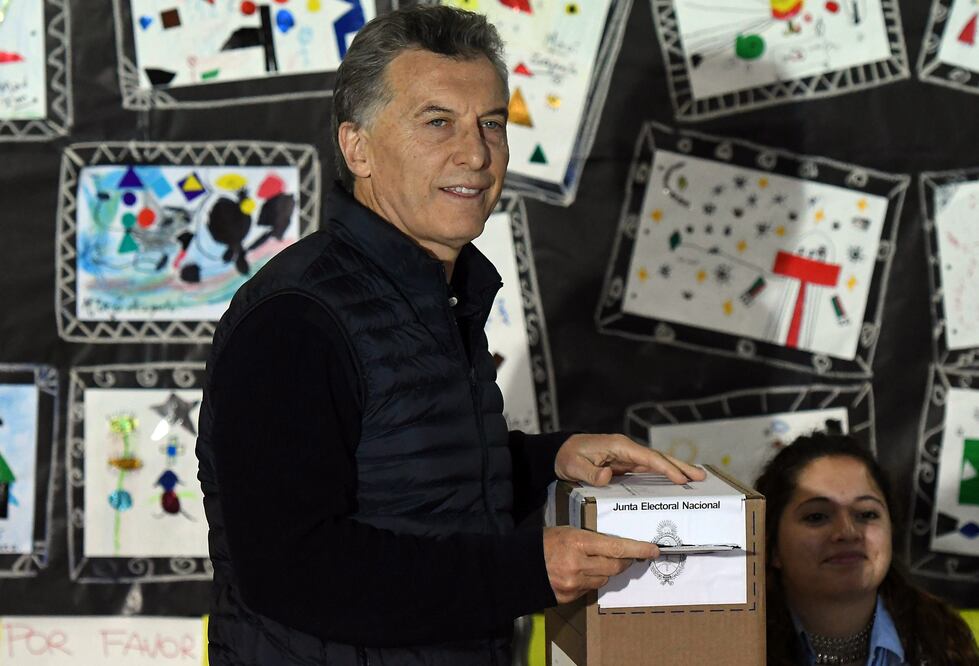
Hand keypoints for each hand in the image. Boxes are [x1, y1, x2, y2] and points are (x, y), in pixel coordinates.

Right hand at [543, 526, 657, 603]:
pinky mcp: (570, 597)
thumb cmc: (545, 542)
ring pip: (605, 580)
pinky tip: (582, 573)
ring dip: (607, 571)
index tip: (653, 550)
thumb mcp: (569, 531)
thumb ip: (592, 540)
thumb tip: (616, 547)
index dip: (638, 549)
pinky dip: (592, 581)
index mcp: (579, 543)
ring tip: (596, 562)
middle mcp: (578, 565)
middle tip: (629, 555)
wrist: (519, 566)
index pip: (617, 547)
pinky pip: (591, 589)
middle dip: (625, 561)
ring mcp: (574, 583)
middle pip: (615, 567)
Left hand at [554, 433, 705, 486]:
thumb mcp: (574, 466)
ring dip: (675, 470)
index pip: (648, 457)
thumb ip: (590, 472)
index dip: (666, 468)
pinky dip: (662, 474)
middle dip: (680, 466)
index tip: (682, 479)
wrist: (559, 452)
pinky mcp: (624, 464)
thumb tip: (606, 476)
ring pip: (656, 463)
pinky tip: (674, 481)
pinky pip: (647, 470)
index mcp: (619, 446)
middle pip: (658, 457)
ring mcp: (626, 456)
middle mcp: (626, 449)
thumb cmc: (567, 457)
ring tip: (696, 479)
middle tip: (701, 476)